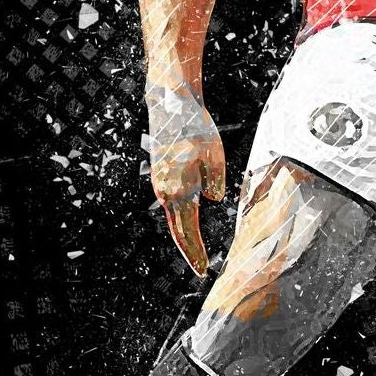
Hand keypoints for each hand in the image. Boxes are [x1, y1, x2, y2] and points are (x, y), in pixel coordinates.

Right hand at [145, 82, 225, 274]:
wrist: (169, 104)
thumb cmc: (195, 128)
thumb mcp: (215, 156)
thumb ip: (215, 182)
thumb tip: (212, 198)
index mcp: (180, 190)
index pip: (188, 232)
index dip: (195, 253)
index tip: (202, 270)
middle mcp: (165, 191)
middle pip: (177, 230)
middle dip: (189, 251)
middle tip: (200, 269)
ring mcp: (159, 184)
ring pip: (173, 217)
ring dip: (185, 235)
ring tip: (196, 252)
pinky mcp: (160, 175)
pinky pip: (171, 204)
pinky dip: (180, 218)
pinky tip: (188, 222)